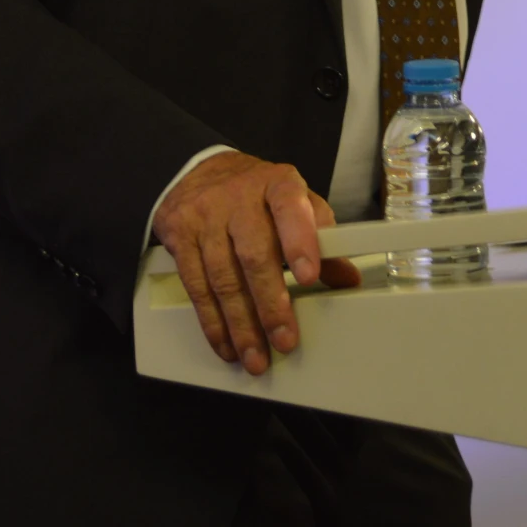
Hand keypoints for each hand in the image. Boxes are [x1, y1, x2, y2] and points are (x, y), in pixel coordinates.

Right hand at [150, 152, 361, 374]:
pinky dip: (212, 322)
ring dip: (241, 324)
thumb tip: (346, 278)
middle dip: (270, 303)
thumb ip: (320, 235)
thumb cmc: (256, 194)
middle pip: (254, 254)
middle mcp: (239, 198)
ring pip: (223, 277)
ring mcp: (206, 217)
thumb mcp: (293, 202)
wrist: (199, 171)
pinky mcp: (180, 237)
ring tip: (257, 356)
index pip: (290, 206)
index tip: (309, 276)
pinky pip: (196, 286)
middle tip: (285, 338)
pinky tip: (226, 344)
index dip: (300, 241)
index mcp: (277, 183)